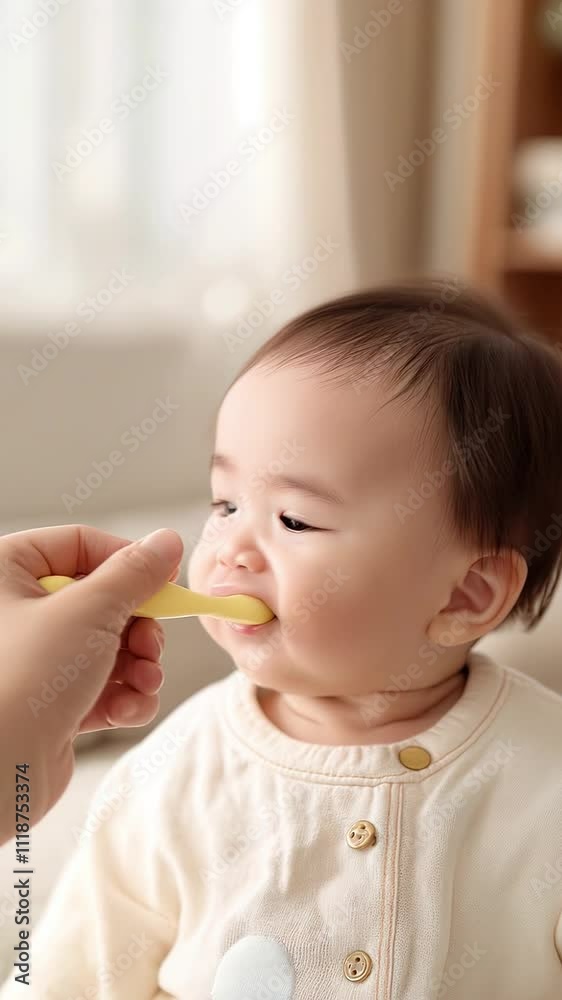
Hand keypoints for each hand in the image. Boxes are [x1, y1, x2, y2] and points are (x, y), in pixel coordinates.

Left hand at [0, 524, 183, 840]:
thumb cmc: (22, 682)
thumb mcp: (89, 611)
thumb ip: (134, 573)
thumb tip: (167, 541)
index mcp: (4, 572)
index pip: (78, 544)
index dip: (126, 560)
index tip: (165, 581)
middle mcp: (13, 613)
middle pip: (99, 600)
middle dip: (138, 627)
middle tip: (152, 645)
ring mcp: (30, 661)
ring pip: (105, 647)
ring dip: (138, 666)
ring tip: (145, 682)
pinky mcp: (45, 705)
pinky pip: (97, 687)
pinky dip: (122, 697)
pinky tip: (129, 709)